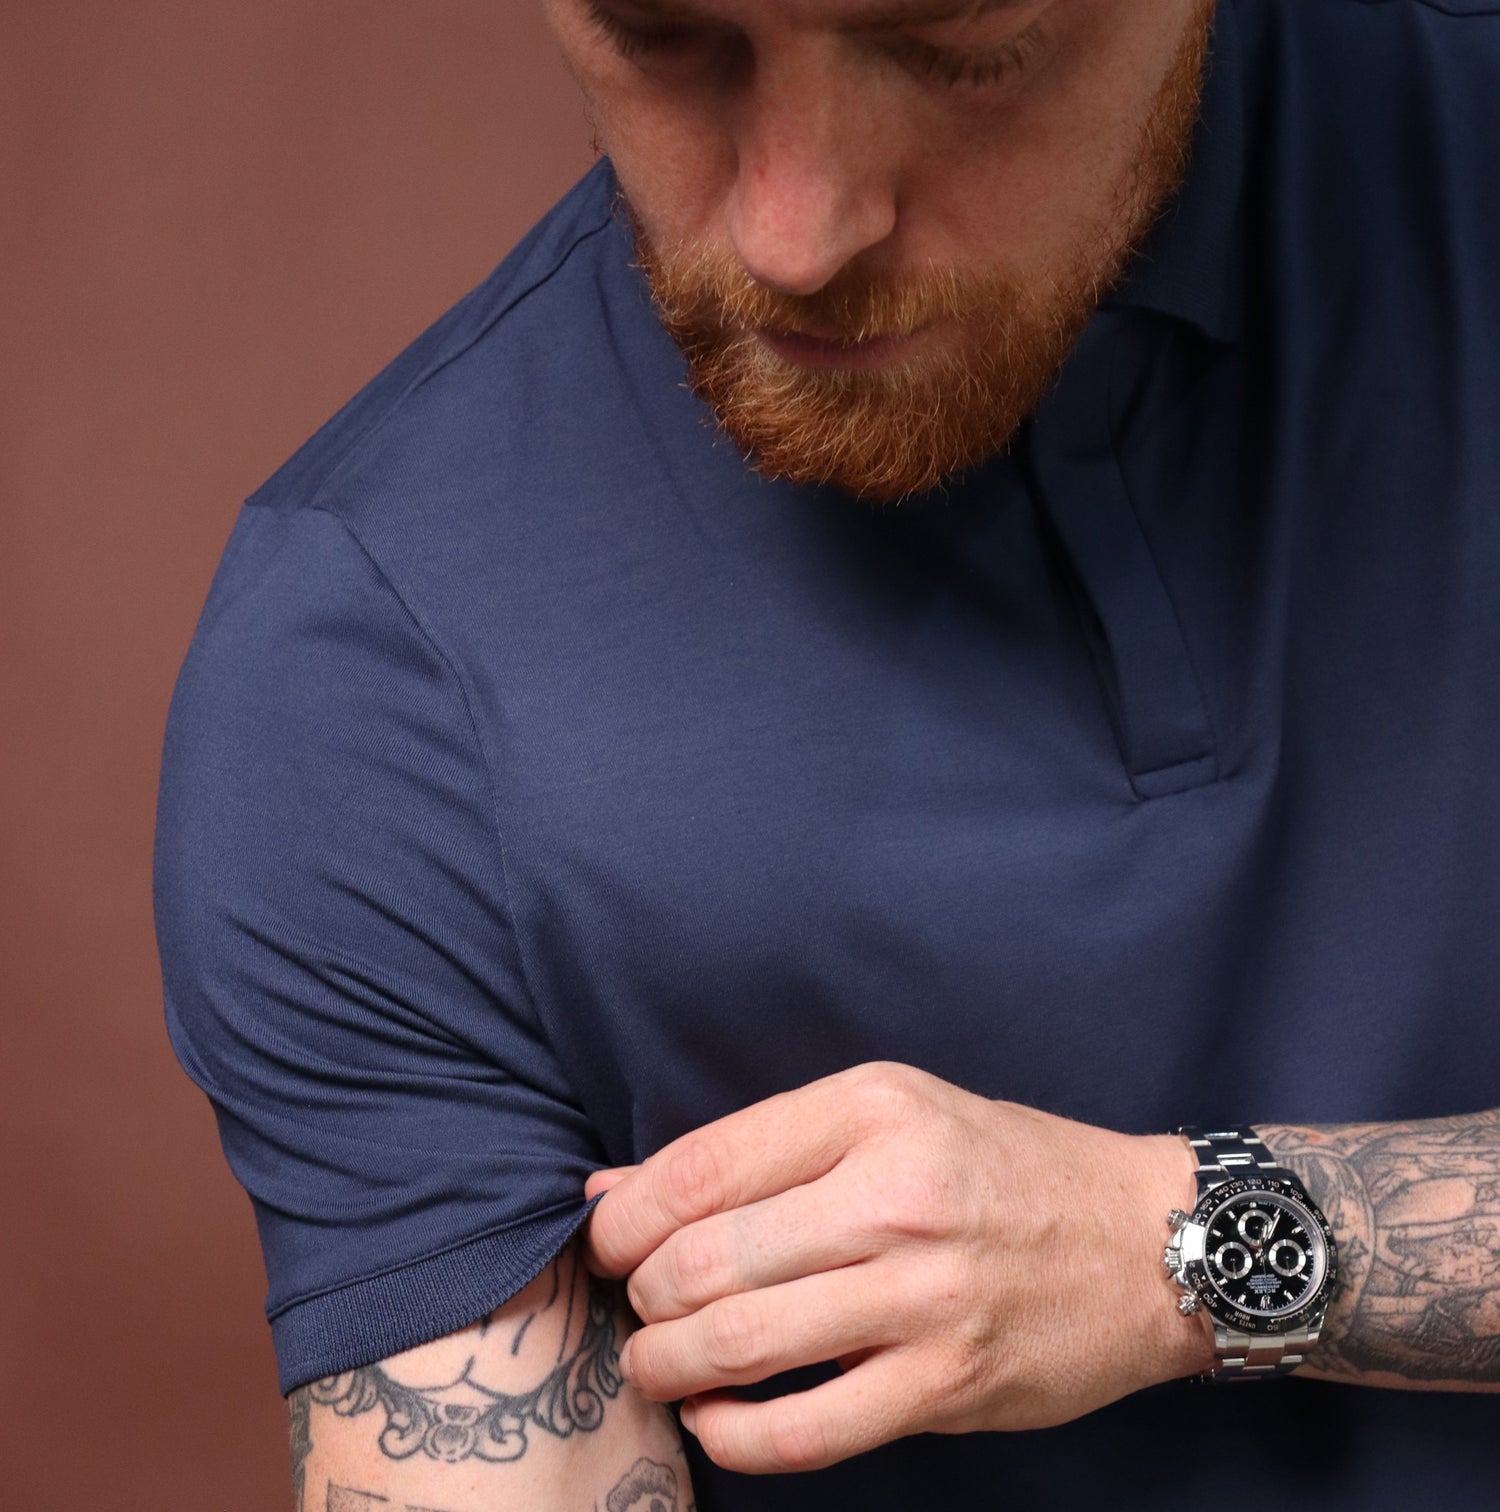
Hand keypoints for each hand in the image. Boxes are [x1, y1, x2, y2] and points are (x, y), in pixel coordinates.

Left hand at [583, 1063, 1208, 1473]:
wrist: (1145, 1240)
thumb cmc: (999, 1166)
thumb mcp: (887, 1114)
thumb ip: (755, 1150)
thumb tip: (614, 1191)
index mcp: (871, 1109)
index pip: (701, 1167)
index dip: (625, 1217)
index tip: (606, 1242)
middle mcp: (894, 1195)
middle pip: (706, 1259)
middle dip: (639, 1293)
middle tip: (636, 1304)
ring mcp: (924, 1296)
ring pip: (742, 1343)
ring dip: (666, 1364)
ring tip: (656, 1361)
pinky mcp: (948, 1383)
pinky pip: (806, 1430)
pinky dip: (732, 1435)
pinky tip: (712, 1418)